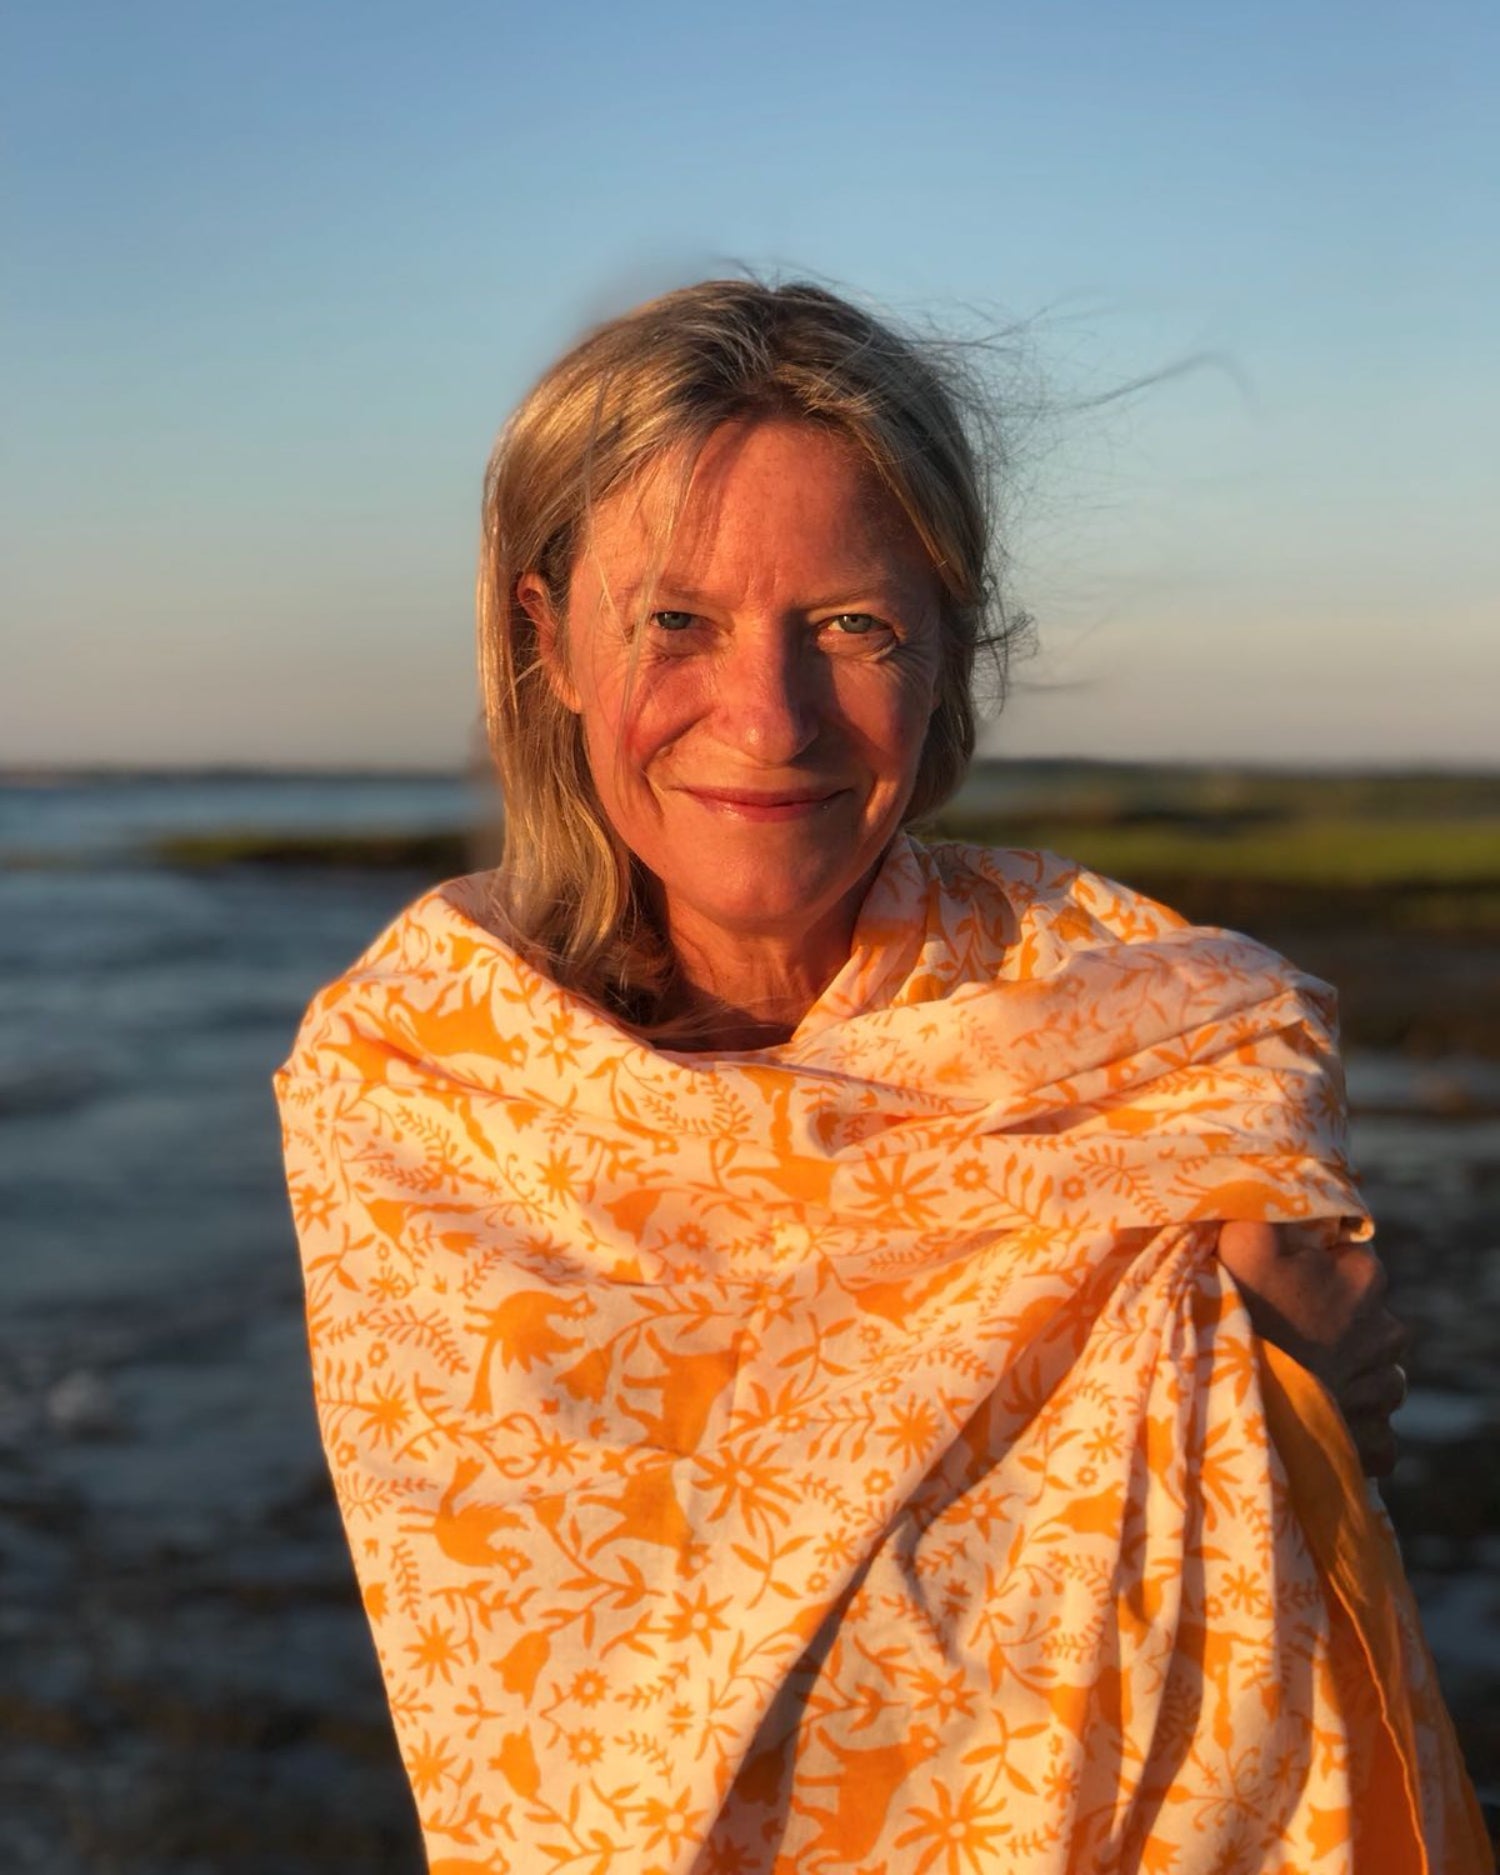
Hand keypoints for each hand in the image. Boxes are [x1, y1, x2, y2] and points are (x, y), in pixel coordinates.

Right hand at [1215, 1218, 1409, 1476]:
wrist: (1245, 1415)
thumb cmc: (1243, 1319)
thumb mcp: (1246, 1241)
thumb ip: (1271, 1201)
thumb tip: (1283, 1179)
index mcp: (1367, 1277)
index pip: (1349, 1255)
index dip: (1311, 1264)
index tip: (1277, 1280)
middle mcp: (1390, 1332)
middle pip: (1361, 1314)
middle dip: (1329, 1318)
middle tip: (1279, 1328)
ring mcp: (1384, 1391)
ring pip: (1368, 1371)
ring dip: (1340, 1371)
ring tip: (1293, 1374)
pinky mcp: (1376, 1441)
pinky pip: (1366, 1426)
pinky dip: (1342, 1422)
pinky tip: (1305, 1412)